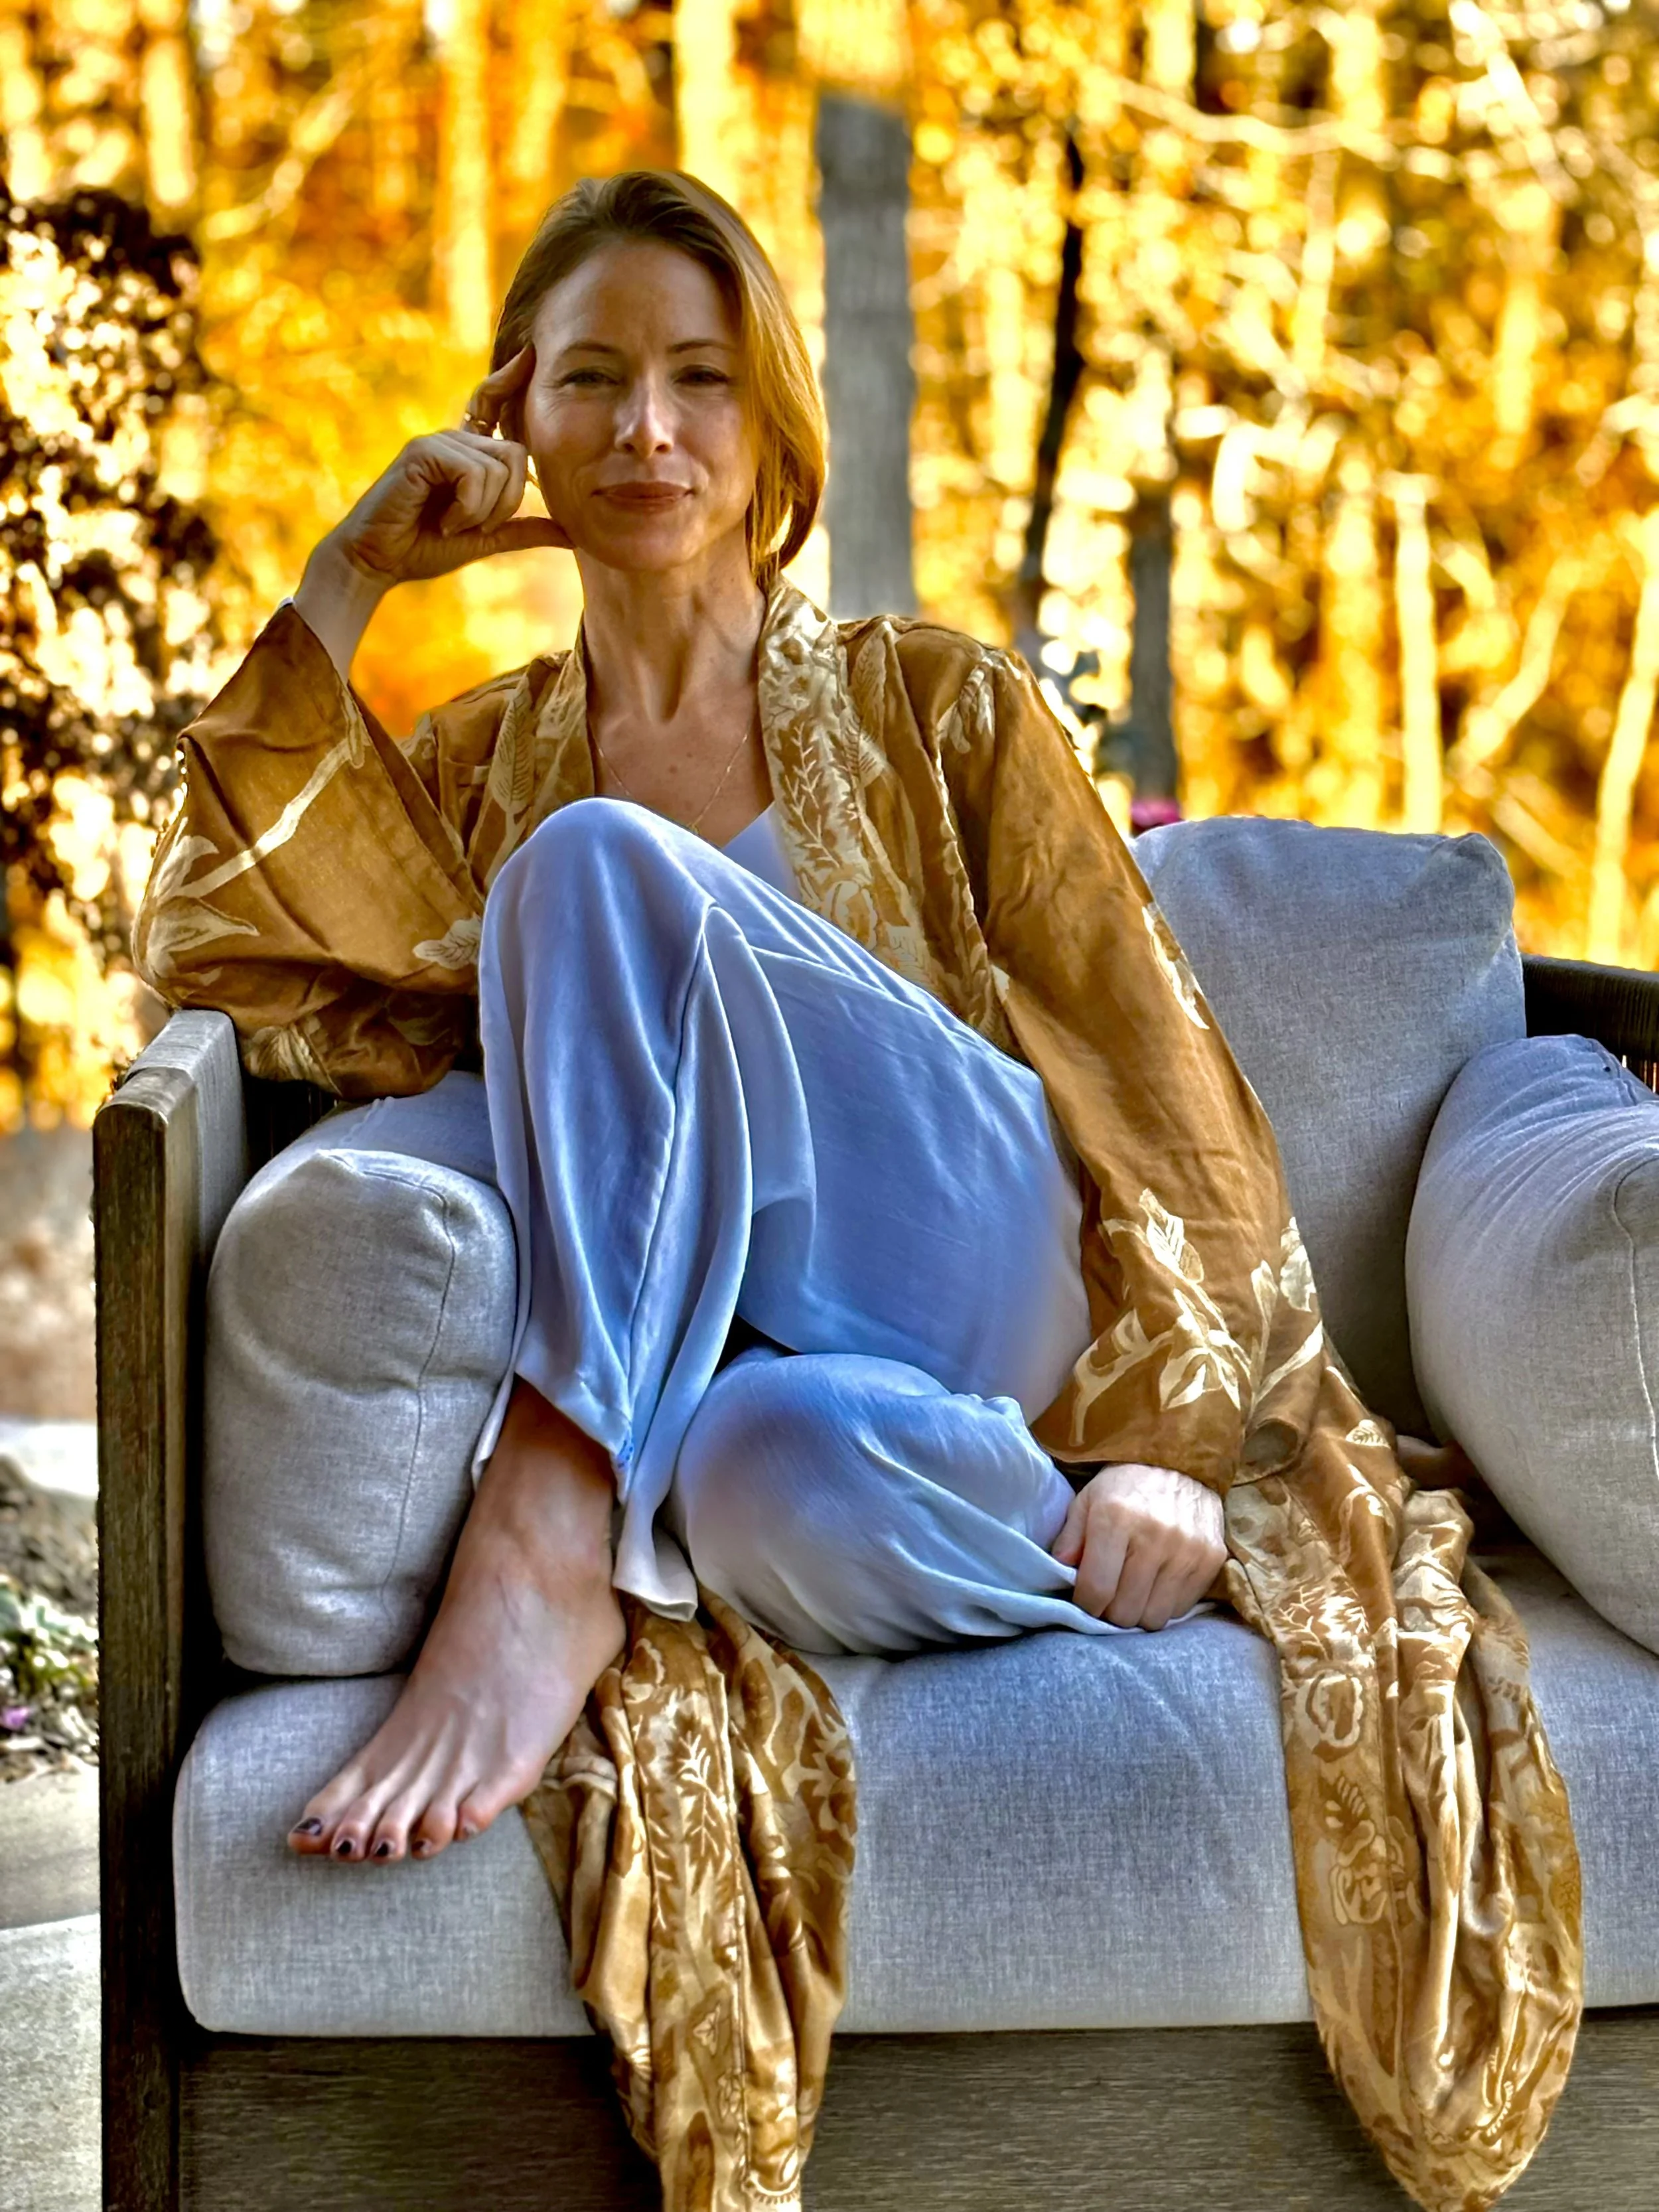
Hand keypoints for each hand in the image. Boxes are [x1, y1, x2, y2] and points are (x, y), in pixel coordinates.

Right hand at [322, 347, 570, 590]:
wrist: (378, 561)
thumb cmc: (423, 547)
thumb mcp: (485, 538)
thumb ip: (523, 531)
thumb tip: (571, 534)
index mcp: (467, 453)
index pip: (493, 405)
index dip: (511, 379)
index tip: (531, 354)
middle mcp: (454, 439)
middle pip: (517, 453)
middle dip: (507, 502)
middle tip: (475, 526)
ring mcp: (437, 441)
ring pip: (498, 468)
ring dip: (484, 511)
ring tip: (453, 524)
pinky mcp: (422, 451)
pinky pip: (473, 474)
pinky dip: (468, 507)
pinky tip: (444, 520)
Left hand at [1049, 1461, 1225, 1630]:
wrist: (1183, 1461)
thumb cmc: (1126, 1484)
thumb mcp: (1088, 1499)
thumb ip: (1070, 1537)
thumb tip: (1061, 1570)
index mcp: (1115, 1519)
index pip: (1097, 1589)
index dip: (1086, 1605)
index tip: (1086, 1600)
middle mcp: (1154, 1536)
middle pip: (1126, 1611)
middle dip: (1111, 1611)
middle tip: (1110, 1596)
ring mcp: (1187, 1550)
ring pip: (1155, 1617)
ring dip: (1140, 1611)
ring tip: (1135, 1590)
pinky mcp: (1211, 1559)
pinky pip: (1182, 1607)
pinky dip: (1166, 1603)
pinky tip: (1159, 1582)